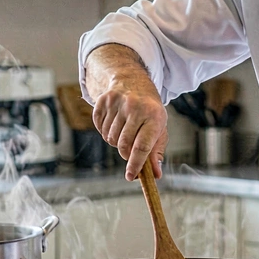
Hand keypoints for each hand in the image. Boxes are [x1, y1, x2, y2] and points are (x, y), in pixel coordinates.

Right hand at [84, 44, 167, 180]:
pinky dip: (104, 131)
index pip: (142, 146)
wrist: (133, 82)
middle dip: (125, 154)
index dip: (136, 164)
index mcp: (154, 116)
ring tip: (123, 130)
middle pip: (124, 145)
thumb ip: (156, 152)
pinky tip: (114, 122)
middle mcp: (136, 108)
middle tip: (129, 150)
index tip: (131, 177)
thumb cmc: (149, 111)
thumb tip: (155, 174)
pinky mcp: (104, 100)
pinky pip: (99, 128)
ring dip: (115, 141)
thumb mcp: (158, 128)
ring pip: (110, 138)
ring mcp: (118, 103)